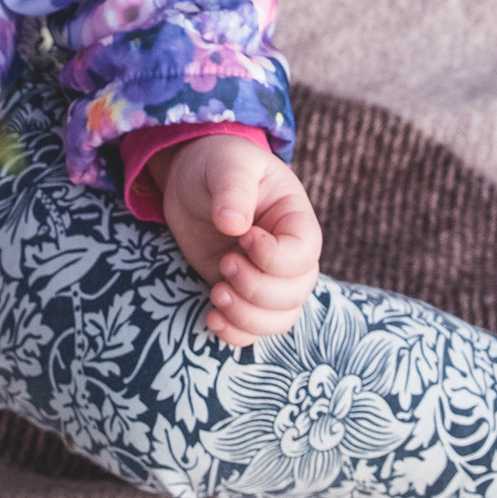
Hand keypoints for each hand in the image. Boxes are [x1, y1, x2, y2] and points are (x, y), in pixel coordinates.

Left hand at [159, 135, 322, 347]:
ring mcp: (266, 279)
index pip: (304, 254)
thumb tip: (234, 223)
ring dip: (247, 317)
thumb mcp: (226, 164)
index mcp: (295, 219)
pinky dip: (235, 333)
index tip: (242, 236)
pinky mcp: (243, 295)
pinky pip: (254, 330)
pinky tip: (212, 318)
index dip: (274, 257)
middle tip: (224, 264)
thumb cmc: (217, 163)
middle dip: (256, 289)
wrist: (192, 181)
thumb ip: (233, 189)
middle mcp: (289, 255)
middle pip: (295, 294)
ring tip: (216, 293)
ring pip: (279, 319)